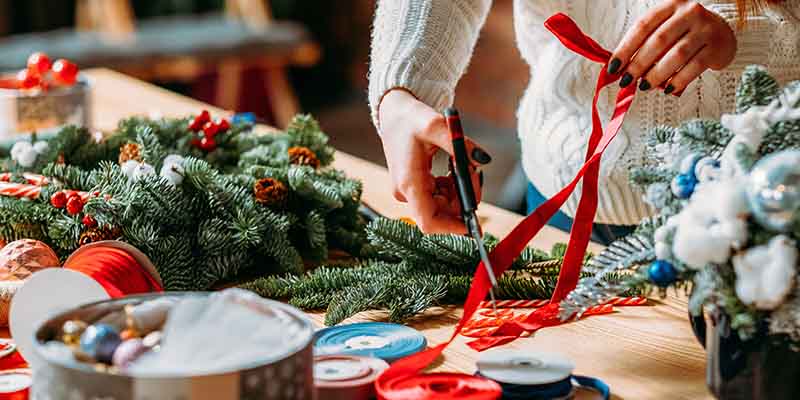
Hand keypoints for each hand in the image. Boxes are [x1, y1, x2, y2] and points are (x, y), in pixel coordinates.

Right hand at [378, 89, 489, 233]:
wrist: (392, 113)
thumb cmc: (410, 118)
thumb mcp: (436, 126)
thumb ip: (461, 145)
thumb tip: (482, 161)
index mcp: (409, 182)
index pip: (429, 222)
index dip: (452, 228)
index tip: (474, 223)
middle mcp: (406, 192)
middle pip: (441, 213)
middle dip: (463, 199)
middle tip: (475, 174)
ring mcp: (408, 191)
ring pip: (442, 205)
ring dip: (459, 190)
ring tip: (463, 164)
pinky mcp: (412, 187)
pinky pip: (437, 197)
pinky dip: (451, 187)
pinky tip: (452, 167)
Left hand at [608, 0, 736, 94]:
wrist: (722, 33)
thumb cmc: (685, 33)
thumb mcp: (664, 30)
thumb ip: (644, 44)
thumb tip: (620, 68)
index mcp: (670, 6)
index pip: (642, 26)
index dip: (625, 48)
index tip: (613, 67)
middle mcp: (689, 13)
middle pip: (658, 40)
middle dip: (639, 64)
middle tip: (626, 80)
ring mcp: (705, 29)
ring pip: (676, 55)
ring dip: (657, 74)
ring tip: (644, 86)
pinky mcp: (716, 47)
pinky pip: (694, 67)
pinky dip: (678, 80)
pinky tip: (668, 89)